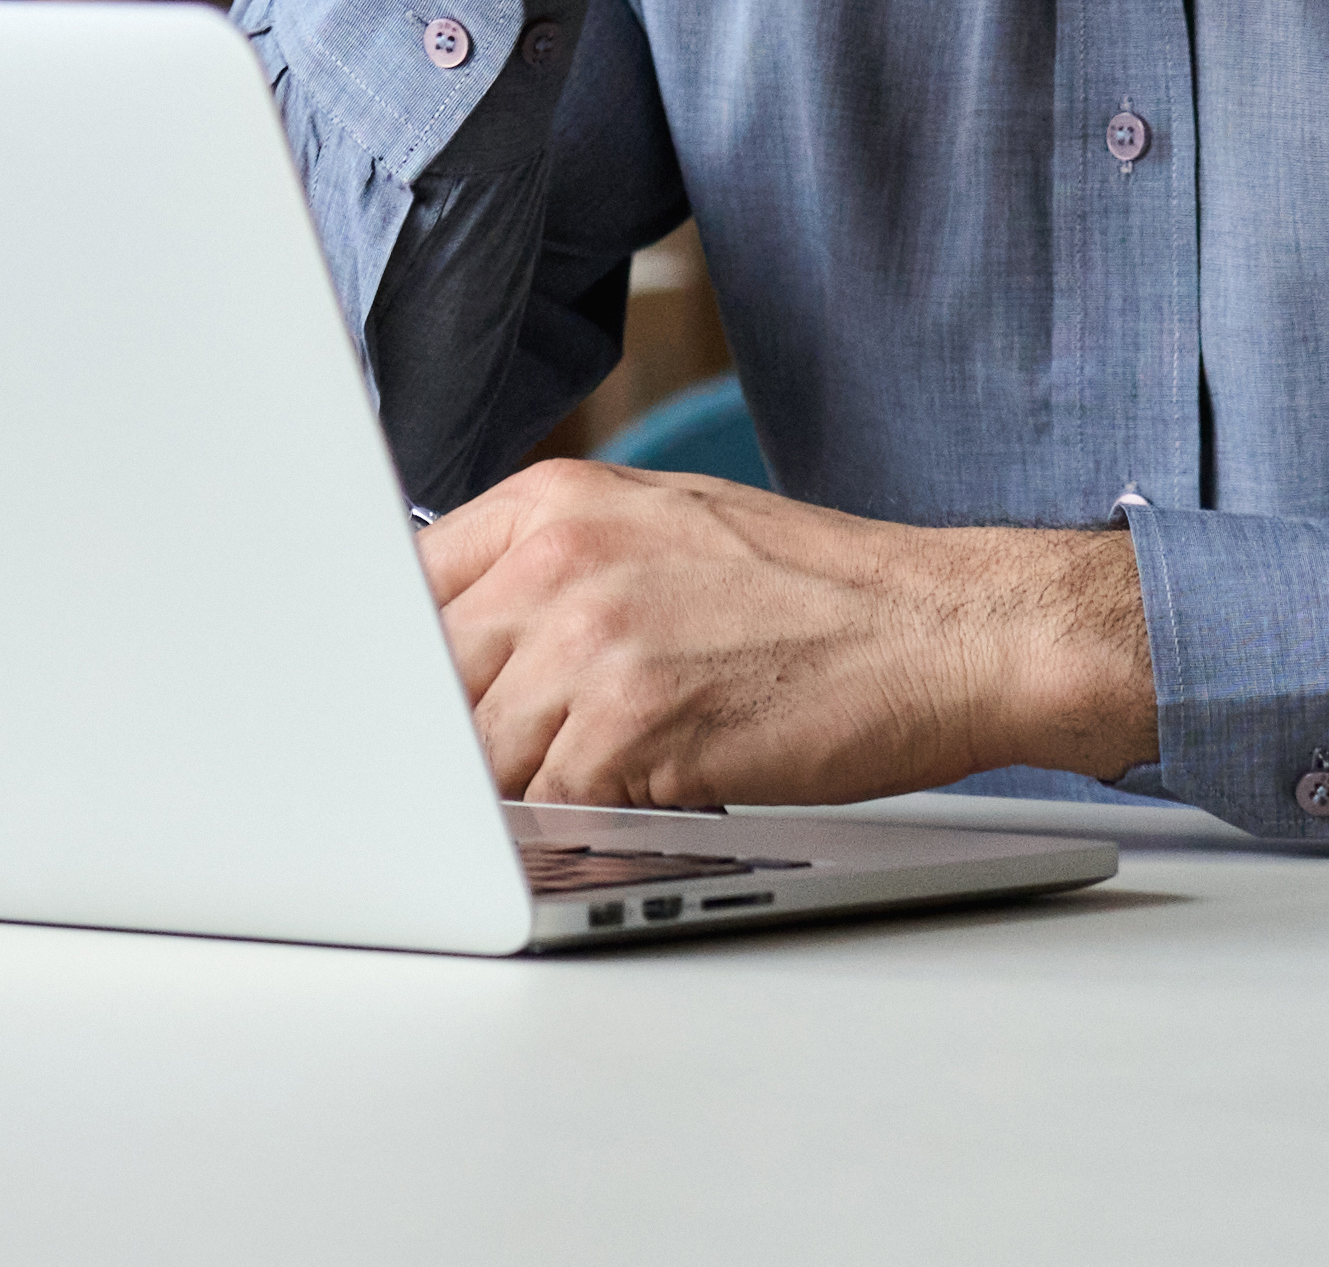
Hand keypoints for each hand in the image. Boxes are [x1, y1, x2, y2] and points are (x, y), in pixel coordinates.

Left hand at [417, 459, 1155, 810]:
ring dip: (517, 795)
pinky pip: (544, 809)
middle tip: (494, 774)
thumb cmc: (812, 592)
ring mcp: (590, 639)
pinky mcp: (630, 727)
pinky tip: (631, 808)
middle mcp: (558, 557)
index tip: (389, 714)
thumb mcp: (660, 530)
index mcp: (553, 500)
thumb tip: (448, 641)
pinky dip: (572, 830)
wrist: (939, 627)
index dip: (396, 669)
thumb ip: (550, 569)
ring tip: (596, 786)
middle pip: (424, 682)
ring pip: (474, 759)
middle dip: (449, 743)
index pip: (403, 591)